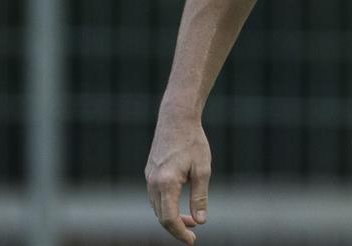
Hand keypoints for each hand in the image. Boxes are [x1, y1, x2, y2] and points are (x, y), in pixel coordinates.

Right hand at [145, 113, 211, 243]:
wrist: (176, 118)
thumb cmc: (193, 142)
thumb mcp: (203, 170)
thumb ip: (200, 196)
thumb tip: (201, 220)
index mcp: (166, 183)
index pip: (169, 219)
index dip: (180, 233)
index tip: (192, 240)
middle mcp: (153, 183)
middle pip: (161, 216)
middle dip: (176, 227)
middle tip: (194, 231)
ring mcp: (149, 177)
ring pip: (156, 207)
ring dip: (171, 216)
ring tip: (190, 218)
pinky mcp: (149, 172)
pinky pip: (155, 196)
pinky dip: (166, 205)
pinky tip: (180, 202)